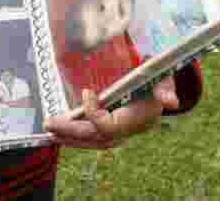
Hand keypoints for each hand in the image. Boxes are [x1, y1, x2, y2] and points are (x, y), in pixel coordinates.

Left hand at [43, 75, 178, 149]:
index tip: (86, 91)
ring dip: (70, 137)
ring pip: (93, 141)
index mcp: (139, 119)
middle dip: (72, 132)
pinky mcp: (112, 129)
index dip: (95, 113)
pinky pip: (93, 137)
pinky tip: (59, 131)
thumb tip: (170, 101)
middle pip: (97, 138)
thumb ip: (165, 88)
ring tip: (49, 130)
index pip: (110, 127)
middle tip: (49, 124)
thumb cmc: (159, 78)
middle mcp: (128, 130)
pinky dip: (75, 135)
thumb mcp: (164, 79)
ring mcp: (120, 132)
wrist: (162, 86)